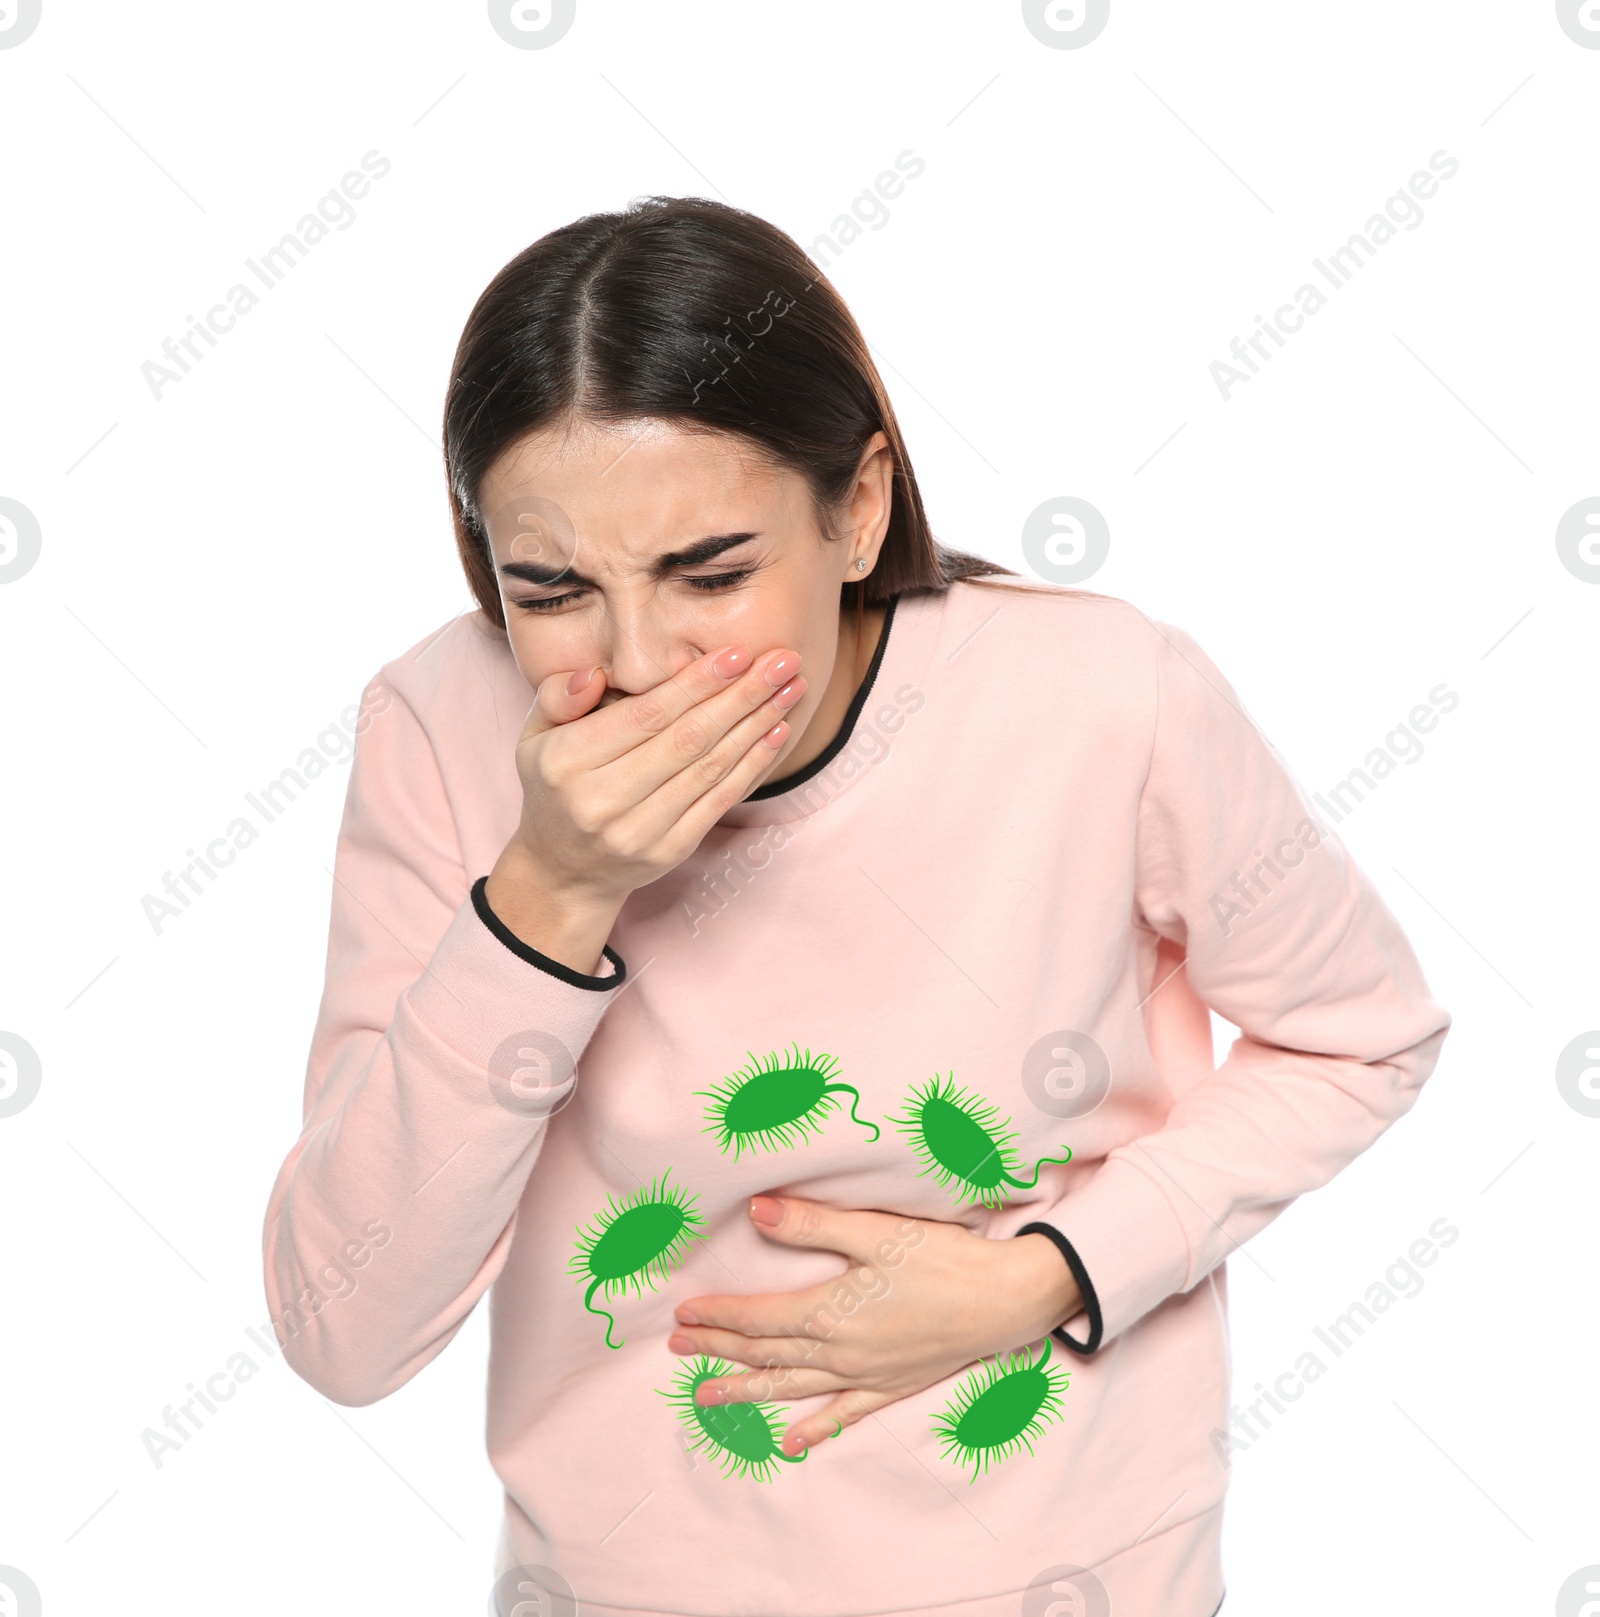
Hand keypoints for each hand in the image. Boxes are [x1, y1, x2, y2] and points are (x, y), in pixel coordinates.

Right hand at [502, 641, 808, 907]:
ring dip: (757, 725)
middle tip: (783, 661)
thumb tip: (594, 672)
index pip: (646, 716)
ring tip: (791, 688)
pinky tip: (776, 733)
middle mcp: (602, 799)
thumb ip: (557, 697)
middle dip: (742, 696)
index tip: (737, 653)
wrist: (561, 871)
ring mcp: (638, 831)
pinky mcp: (668, 851)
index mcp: (568, 761)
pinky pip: (718, 801)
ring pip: (710, 768)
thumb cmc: (555, 787)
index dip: (696, 683)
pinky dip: (752, 765)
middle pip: (687, 739)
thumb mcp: (535, 737)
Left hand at [666, 1195, 1081, 1453]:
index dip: (717, 1316)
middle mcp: (839, 1353)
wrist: (1006, 1301)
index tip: (683, 1313)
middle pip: (766, 1353)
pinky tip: (790, 1443)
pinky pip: (842, 1414)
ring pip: (791, 1387)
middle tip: (677, 1348)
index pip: (758, 1318)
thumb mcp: (876, 1232)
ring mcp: (864, 1375)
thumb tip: (757, 1210)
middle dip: (719, 1349)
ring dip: (747, 1390)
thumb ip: (812, 1224)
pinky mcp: (891, 1386)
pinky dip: (813, 1429)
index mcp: (830, 1313)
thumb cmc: (943, 1259)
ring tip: (707, 1397)